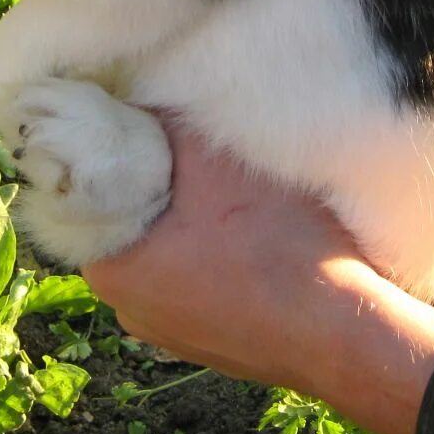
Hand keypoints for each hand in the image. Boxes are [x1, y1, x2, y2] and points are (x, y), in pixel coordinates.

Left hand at [81, 121, 433, 433]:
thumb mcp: (217, 160)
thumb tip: (138, 94)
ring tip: (232, 194)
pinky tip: (249, 237)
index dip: (118, 142)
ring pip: (163, 246)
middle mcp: (125, 306)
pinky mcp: (205, 339)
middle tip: (199, 147)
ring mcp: (165, 329)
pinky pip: (192, 278)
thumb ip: (166, 121)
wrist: (343, 333)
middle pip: (129, 214)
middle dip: (159, 178)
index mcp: (109, 267)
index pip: (90, 187)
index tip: (150, 117)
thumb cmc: (278, 245)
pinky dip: (211, 253)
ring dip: (188, 216)